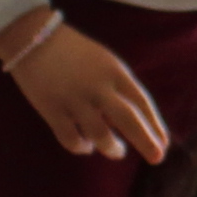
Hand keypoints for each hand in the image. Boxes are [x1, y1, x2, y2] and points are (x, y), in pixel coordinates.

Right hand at [4, 26, 167, 163]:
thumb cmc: (74, 52)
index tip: (163, 143)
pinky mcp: (52, 110)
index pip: (142, 102)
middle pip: (128, 120)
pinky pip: (71, 139)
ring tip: (117, 151)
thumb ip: (118, 88)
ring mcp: (75, 99)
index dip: (155, 125)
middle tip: (157, 158)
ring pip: (100, 135)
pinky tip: (86, 147)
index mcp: (115, 71)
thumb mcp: (104, 62)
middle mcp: (98, 86)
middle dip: (146, 141)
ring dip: (112, 148)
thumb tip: (130, 122)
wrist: (33, 38)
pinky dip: (82, 147)